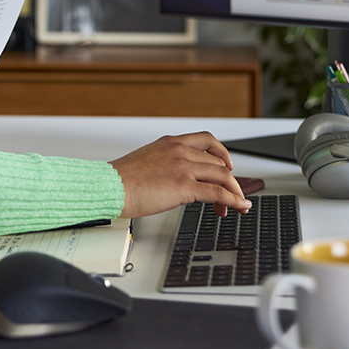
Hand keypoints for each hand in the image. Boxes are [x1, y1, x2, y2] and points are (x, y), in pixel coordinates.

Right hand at [109, 132, 251, 218]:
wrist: (110, 186)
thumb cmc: (121, 179)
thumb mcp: (146, 161)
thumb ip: (164, 164)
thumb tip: (173, 178)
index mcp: (169, 142)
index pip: (206, 140)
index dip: (222, 153)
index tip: (227, 165)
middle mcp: (179, 150)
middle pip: (218, 161)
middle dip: (229, 179)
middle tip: (231, 193)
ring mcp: (183, 167)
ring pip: (222, 176)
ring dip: (235, 191)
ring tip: (239, 205)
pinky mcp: (184, 186)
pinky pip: (217, 192)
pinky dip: (233, 200)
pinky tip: (238, 207)